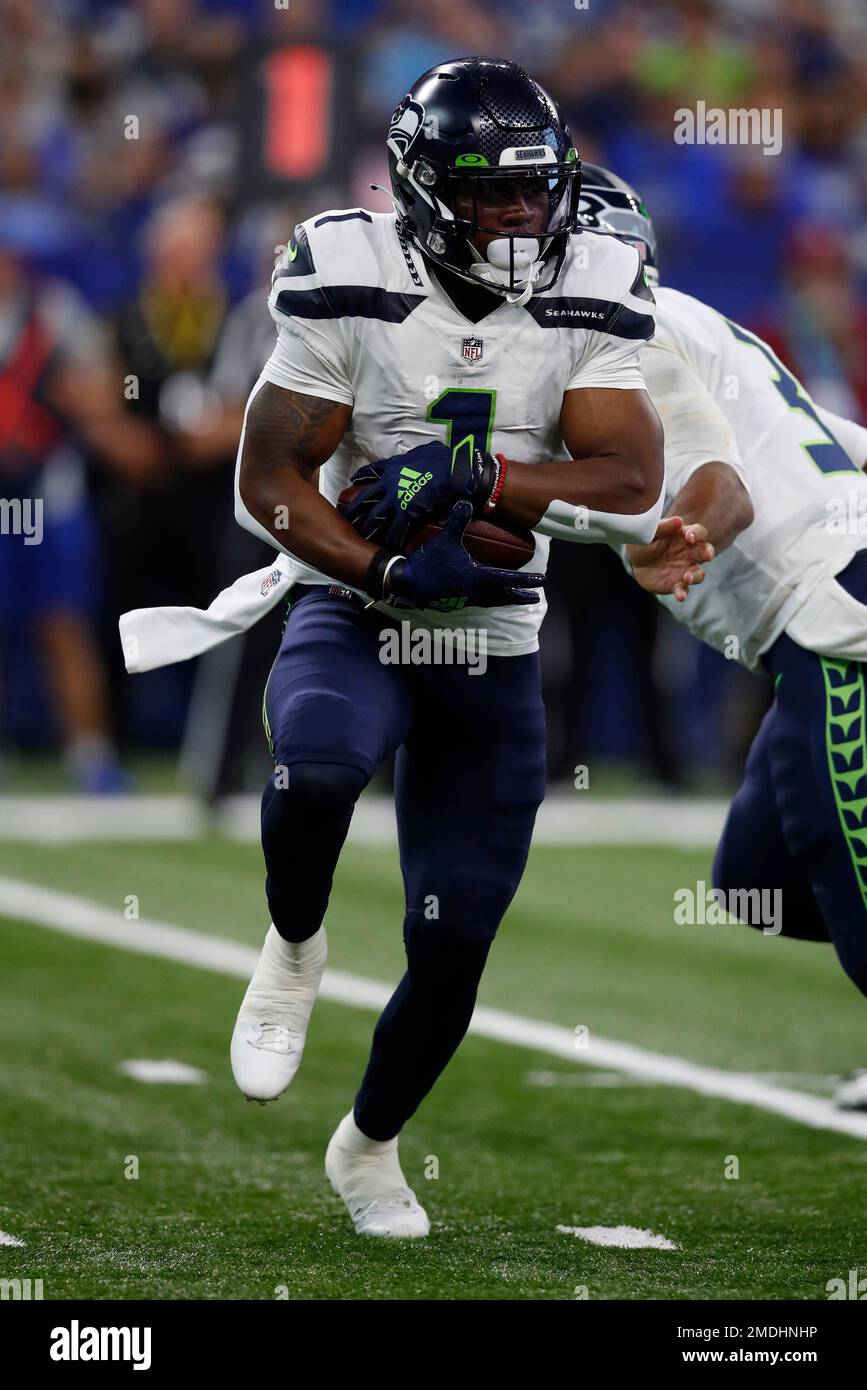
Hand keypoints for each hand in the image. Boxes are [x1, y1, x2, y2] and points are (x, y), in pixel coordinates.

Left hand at [344, 438, 496, 547]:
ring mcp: (397, 497)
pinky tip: (388, 544)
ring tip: (362, 536)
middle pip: (366, 498)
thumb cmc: (444, 458)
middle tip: (346, 518)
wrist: (453, 470)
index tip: (353, 481)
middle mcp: (389, 482)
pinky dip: (392, 537)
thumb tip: (426, 450)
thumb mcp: (424, 450)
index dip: (361, 477)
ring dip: (368, 527)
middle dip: (355, 509)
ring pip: (376, 515)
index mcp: (393, 466)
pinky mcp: (407, 510)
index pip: (371, 471)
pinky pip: (396, 527)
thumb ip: (417, 454)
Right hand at [384, 501, 544, 610]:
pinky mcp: (456, 602)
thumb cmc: (430, 563)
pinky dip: (490, 600)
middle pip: (504, 596)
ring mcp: (466, 599)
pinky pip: (480, 602)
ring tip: (515, 598)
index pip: (509, 579)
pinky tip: (487, 596)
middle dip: (520, 595)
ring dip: (506, 600)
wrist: (408, 584)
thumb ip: (458, 521)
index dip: (526, 580)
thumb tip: (467, 501)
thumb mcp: (445, 539)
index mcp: (478, 578)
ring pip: (492, 602)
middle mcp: (476, 591)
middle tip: (534, 597)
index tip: (541, 581)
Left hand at [626, 516, 714, 601]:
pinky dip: (683, 593)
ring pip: (698, 573)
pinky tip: (681, 596)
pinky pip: (684, 589)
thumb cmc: (645, 543)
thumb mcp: (650, 533)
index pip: (698, 532)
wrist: (635, 562)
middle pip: (705, 552)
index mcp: (684, 536)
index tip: (689, 537)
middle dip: (708, 553)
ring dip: (696, 576)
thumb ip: (663, 527)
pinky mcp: (677, 584)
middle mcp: (689, 553)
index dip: (697, 534)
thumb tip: (678, 521)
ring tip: (687, 577)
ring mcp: (685, 569)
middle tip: (707, 555)